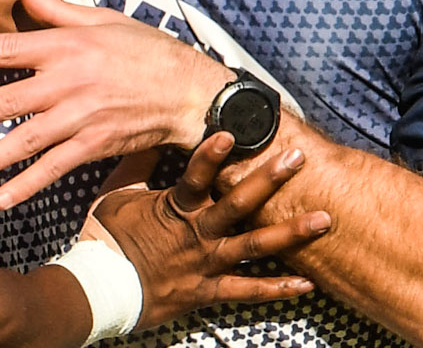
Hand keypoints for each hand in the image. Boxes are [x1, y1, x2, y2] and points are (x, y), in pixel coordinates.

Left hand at [0, 0, 236, 204]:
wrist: (188, 89)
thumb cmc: (144, 49)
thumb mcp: (103, 19)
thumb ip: (57, 9)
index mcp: (65, 46)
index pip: (7, 47)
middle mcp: (68, 82)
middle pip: (8, 100)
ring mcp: (81, 116)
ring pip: (27, 140)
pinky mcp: (95, 144)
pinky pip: (55, 167)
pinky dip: (29, 185)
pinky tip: (2, 199)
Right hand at [91, 134, 328, 330]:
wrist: (100, 288)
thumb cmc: (106, 238)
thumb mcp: (116, 194)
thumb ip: (137, 163)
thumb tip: (149, 132)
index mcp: (174, 207)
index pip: (196, 175)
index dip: (212, 154)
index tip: (232, 132)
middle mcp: (196, 233)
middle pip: (238, 204)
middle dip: (270, 180)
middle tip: (297, 159)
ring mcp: (206, 263)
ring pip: (254, 246)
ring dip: (290, 233)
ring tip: (323, 219)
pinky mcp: (208, 291)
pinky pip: (248, 291)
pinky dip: (278, 288)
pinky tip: (306, 284)